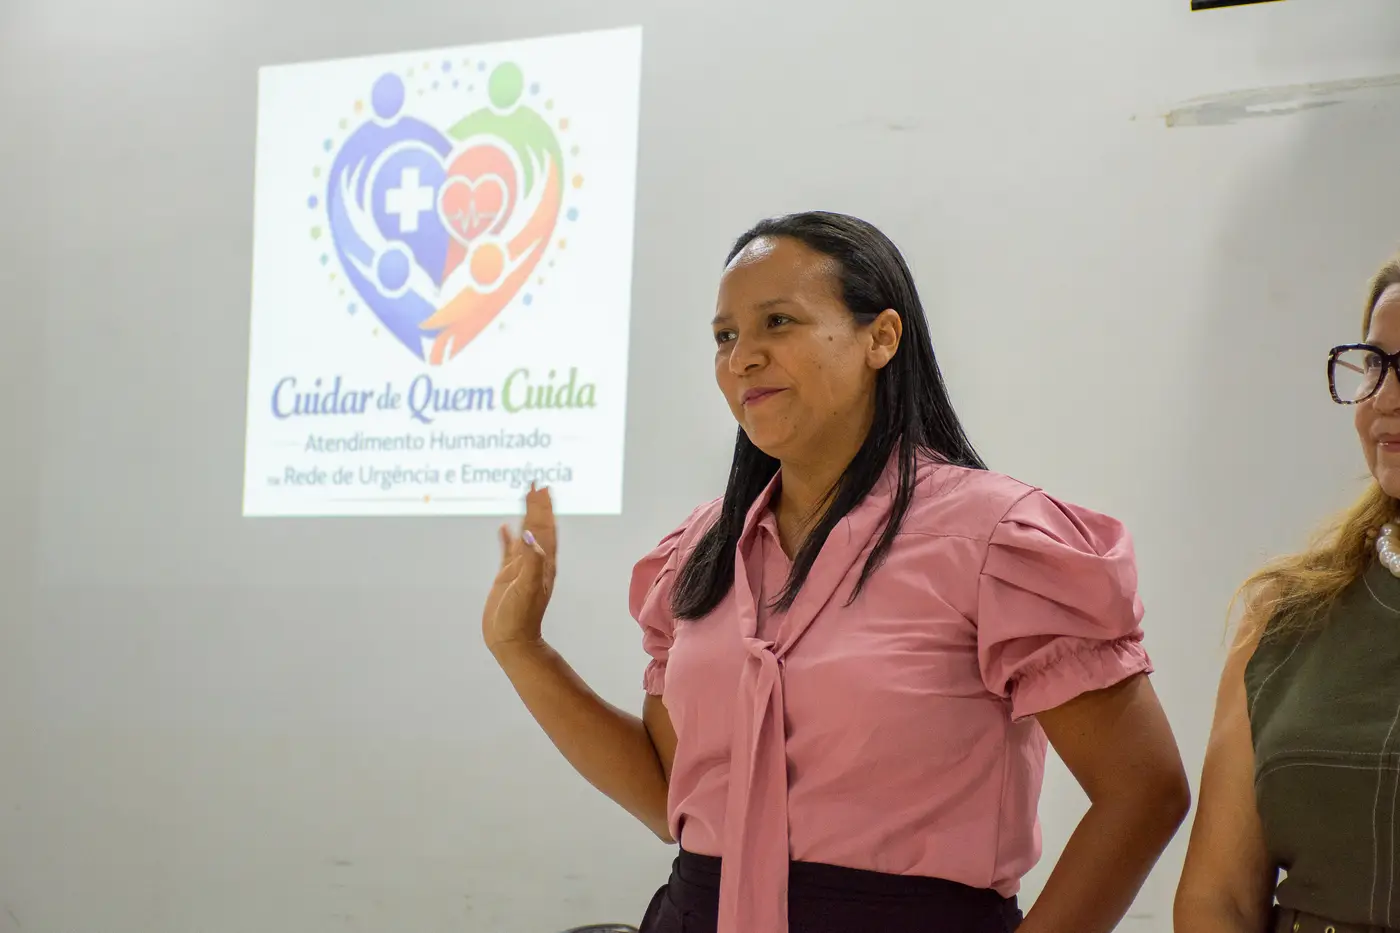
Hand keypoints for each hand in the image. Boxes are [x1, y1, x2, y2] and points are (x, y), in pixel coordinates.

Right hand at [482, 483, 557, 655]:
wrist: (512, 640)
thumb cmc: (521, 617)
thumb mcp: (527, 587)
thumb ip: (530, 561)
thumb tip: (530, 534)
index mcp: (543, 562)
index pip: (544, 528)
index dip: (543, 507)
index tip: (541, 487)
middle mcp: (534, 561)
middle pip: (538, 526)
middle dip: (537, 505)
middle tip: (536, 484)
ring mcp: (521, 567)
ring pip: (525, 534)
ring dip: (526, 515)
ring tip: (525, 496)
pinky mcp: (507, 575)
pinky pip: (508, 550)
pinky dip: (507, 537)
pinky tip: (504, 527)